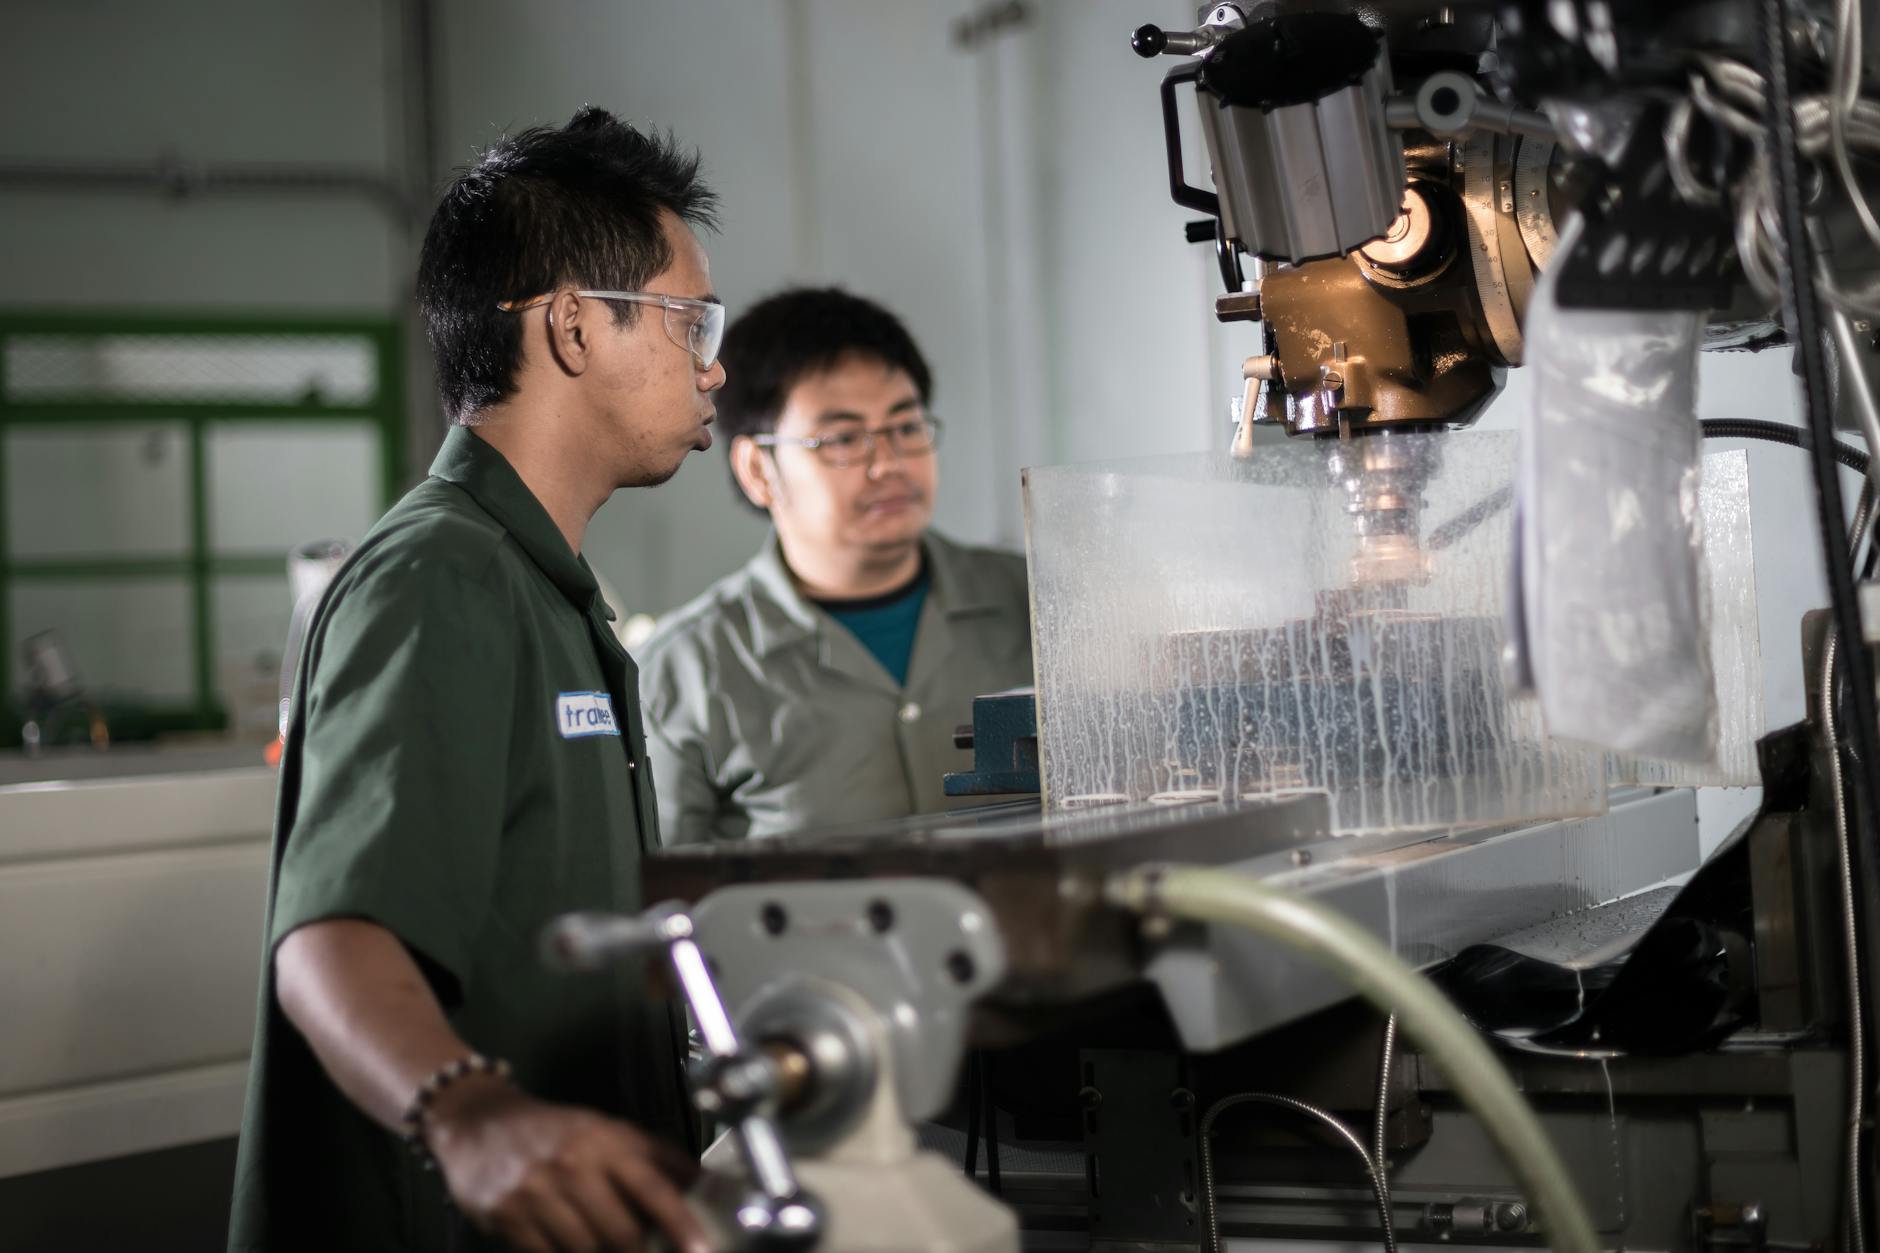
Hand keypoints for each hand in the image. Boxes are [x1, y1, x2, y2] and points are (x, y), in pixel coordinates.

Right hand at [427, 1078, 710, 1252]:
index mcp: (604, 1141)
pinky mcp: (508, 1217)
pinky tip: (573, 1248)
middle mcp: (573, 1165)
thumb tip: (700, 1181)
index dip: (680, 1221)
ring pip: (586, 1249)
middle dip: (640, 1252)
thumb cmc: (555, 1131)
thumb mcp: (606, 1128)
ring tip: (611, 1249)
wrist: (480, 1123)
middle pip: (621, 1231)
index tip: (701, 1247)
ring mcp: (537, 1193)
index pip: (652, 1185)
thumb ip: (654, 1154)